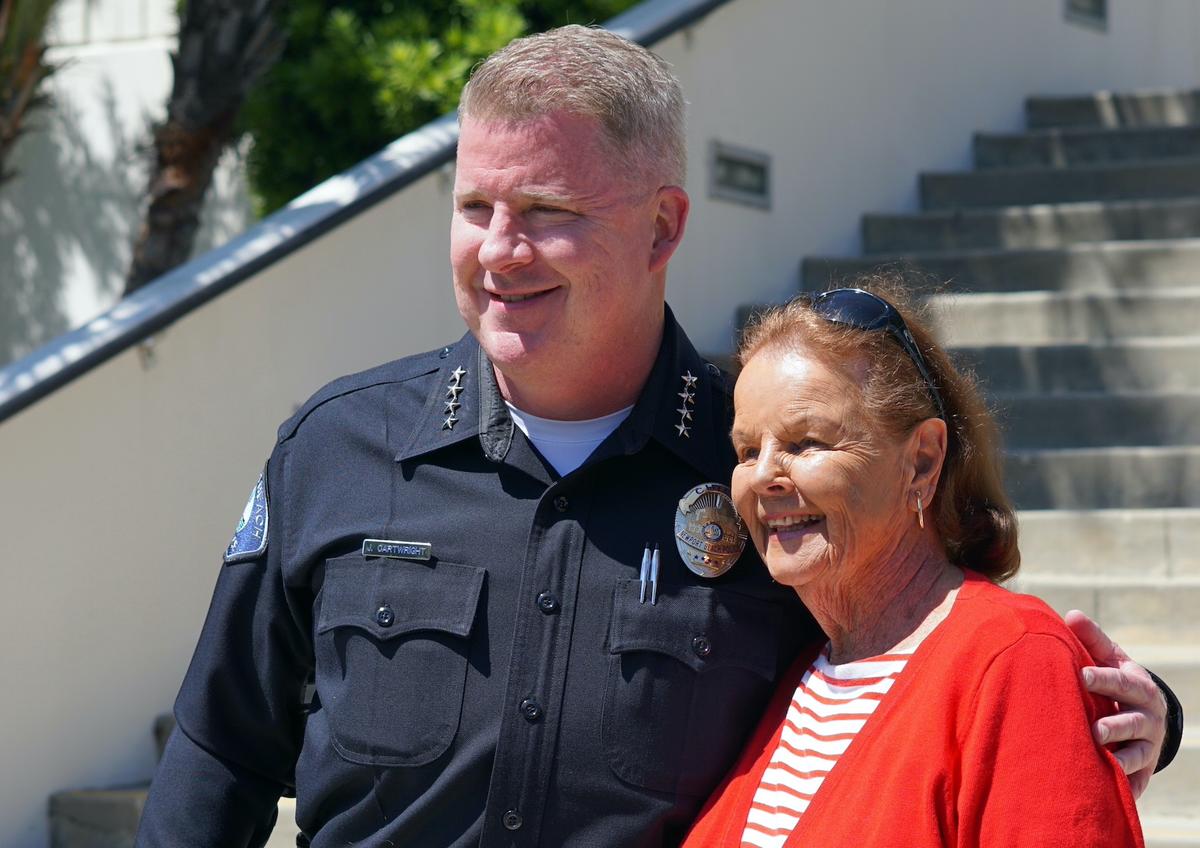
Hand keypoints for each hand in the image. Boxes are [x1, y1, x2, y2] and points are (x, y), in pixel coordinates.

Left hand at [1065, 610, 1166, 797]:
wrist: (1142, 717)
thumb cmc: (1115, 681)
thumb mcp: (1109, 659)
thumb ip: (1092, 639)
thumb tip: (1071, 614)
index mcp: (1139, 686)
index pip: (1121, 681)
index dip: (1102, 679)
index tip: (1081, 676)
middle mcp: (1148, 718)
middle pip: (1131, 721)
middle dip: (1114, 725)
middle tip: (1094, 729)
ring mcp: (1148, 747)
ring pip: (1137, 754)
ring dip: (1121, 758)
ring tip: (1102, 761)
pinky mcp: (1142, 772)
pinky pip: (1135, 781)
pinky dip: (1125, 786)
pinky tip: (1106, 789)